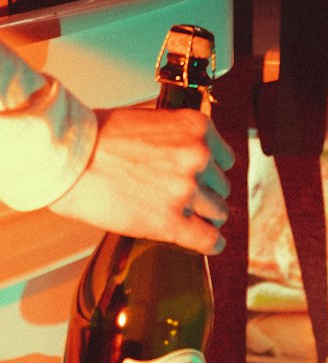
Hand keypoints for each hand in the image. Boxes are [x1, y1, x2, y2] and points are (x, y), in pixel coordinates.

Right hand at [49, 106, 234, 253]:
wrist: (67, 156)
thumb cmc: (97, 136)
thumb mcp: (149, 119)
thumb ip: (178, 137)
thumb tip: (194, 155)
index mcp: (195, 128)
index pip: (225, 159)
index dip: (211, 172)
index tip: (200, 179)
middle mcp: (198, 156)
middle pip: (222, 187)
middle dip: (205, 194)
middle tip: (181, 198)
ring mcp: (187, 190)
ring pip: (219, 213)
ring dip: (204, 217)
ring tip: (185, 217)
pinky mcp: (171, 220)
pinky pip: (210, 239)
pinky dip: (210, 243)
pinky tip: (206, 242)